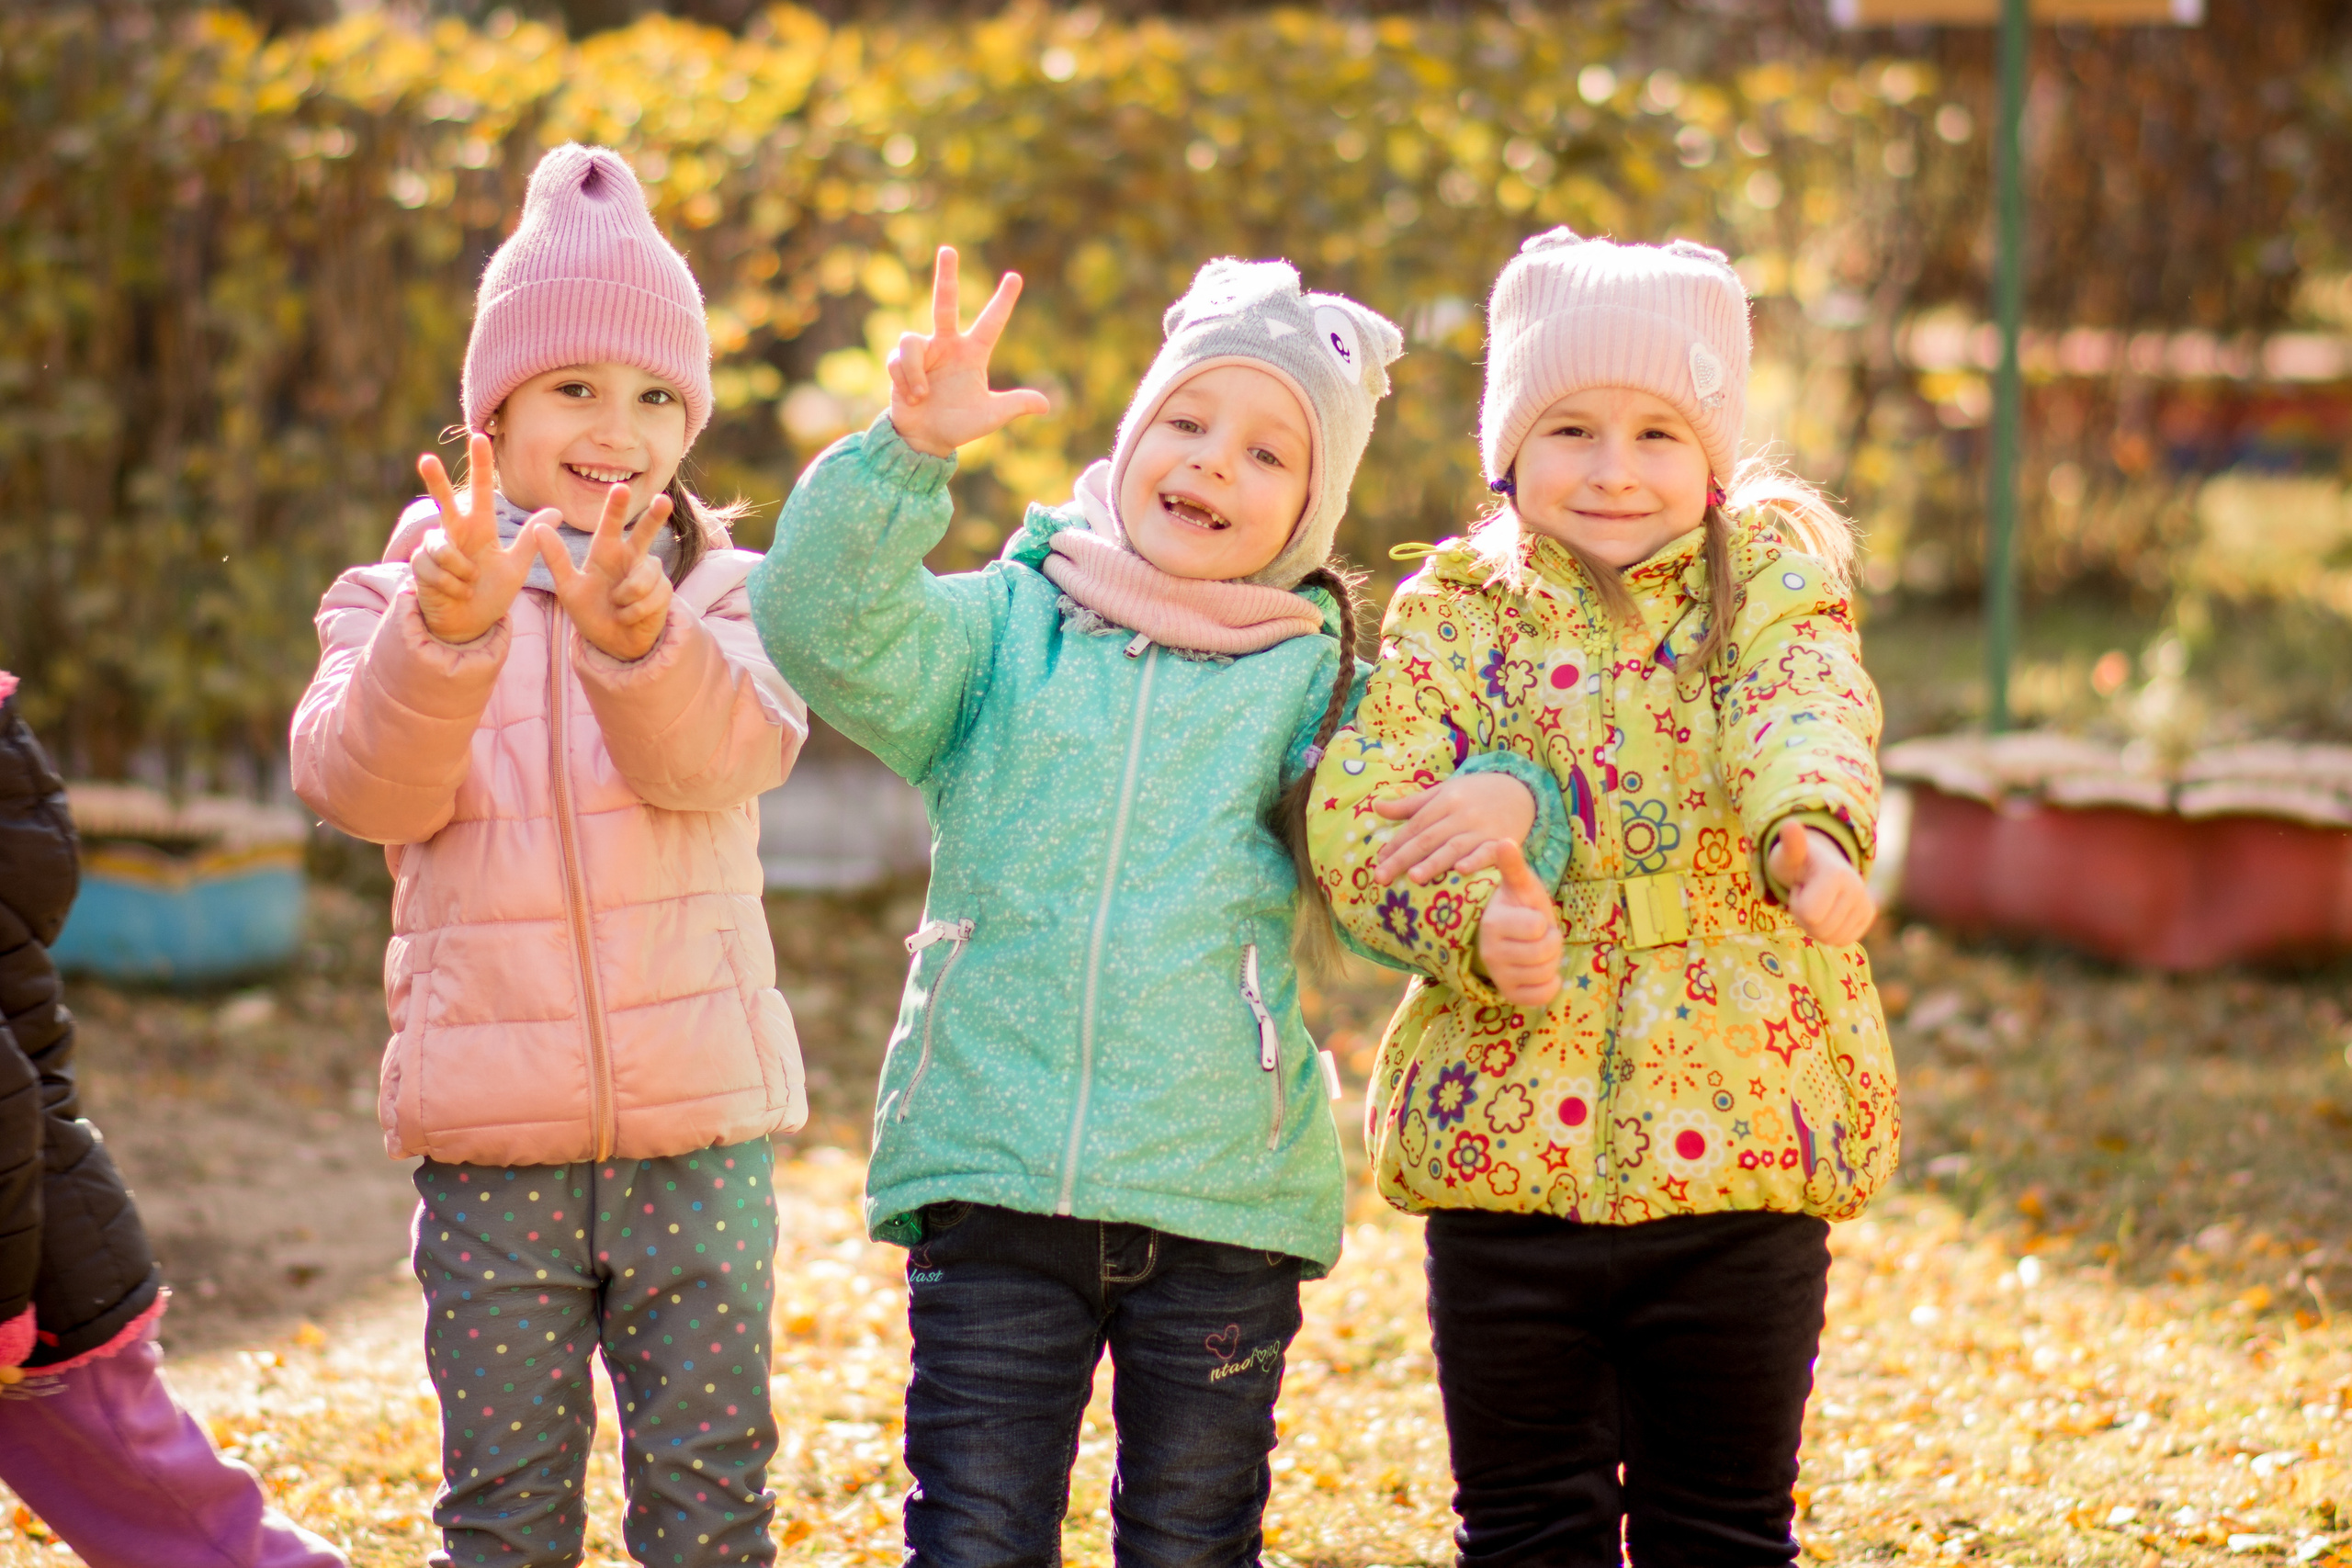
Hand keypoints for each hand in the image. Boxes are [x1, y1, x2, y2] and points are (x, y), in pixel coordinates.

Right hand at [412, 435, 547, 644]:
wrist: (470, 625)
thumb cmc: (492, 593)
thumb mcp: (516, 567)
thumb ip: (532, 540)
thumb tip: (557, 511)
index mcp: (480, 529)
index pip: (481, 492)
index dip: (481, 466)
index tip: (480, 437)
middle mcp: (455, 533)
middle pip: (444, 501)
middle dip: (436, 481)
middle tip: (427, 458)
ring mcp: (435, 549)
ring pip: (442, 548)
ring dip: (461, 572)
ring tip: (470, 585)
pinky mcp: (420, 567)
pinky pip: (435, 570)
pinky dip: (451, 585)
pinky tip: (456, 593)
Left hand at [538, 481, 673, 661]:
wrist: (612, 644)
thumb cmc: (589, 613)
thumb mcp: (568, 588)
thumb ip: (556, 558)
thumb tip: (539, 527)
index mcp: (606, 552)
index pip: (611, 524)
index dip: (615, 507)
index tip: (619, 488)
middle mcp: (630, 558)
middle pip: (645, 531)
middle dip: (655, 515)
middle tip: (662, 500)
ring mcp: (650, 574)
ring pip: (646, 573)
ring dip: (627, 595)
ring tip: (618, 607)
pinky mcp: (664, 591)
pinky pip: (653, 594)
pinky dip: (636, 610)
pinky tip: (630, 616)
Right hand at [886, 246, 1051, 456]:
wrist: (925, 440)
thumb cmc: (960, 425)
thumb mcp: (990, 416)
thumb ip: (1015, 405)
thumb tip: (1047, 405)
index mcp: (972, 353)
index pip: (991, 323)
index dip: (1003, 301)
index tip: (1015, 277)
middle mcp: (947, 345)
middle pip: (944, 303)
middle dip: (945, 276)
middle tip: (949, 249)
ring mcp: (923, 352)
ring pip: (912, 341)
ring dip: (915, 371)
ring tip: (923, 396)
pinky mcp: (901, 362)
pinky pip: (899, 361)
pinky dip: (906, 380)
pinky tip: (913, 398)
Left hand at [1373, 772, 1538, 885]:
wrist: (1521, 791)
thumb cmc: (1475, 794)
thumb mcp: (1444, 792)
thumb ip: (1412, 804)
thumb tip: (1377, 807)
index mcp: (1445, 800)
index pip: (1416, 825)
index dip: (1396, 843)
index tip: (1378, 861)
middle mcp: (1461, 814)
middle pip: (1428, 838)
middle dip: (1403, 858)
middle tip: (1381, 877)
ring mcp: (1482, 828)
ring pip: (1453, 847)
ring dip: (1433, 863)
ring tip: (1413, 877)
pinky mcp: (1501, 841)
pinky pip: (1488, 853)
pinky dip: (1475, 861)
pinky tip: (1461, 871)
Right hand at [1476, 842, 1562, 1008]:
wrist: (1508, 934)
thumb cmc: (1519, 905)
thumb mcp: (1521, 885)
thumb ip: (1514, 866)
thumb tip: (1504, 841)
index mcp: (1493, 922)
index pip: (1538, 927)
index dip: (1543, 922)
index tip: (1532, 917)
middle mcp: (1490, 951)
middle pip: (1545, 953)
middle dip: (1551, 942)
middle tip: (1540, 936)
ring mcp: (1498, 975)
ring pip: (1546, 974)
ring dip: (1551, 962)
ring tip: (1538, 950)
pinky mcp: (1508, 993)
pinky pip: (1540, 996)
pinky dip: (1549, 985)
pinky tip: (1542, 972)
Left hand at [1766, 822, 1875, 944]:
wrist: (1817, 865)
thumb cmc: (1797, 862)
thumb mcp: (1787, 854)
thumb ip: (1790, 844)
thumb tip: (1789, 824)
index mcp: (1837, 875)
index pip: (1809, 915)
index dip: (1797, 905)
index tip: (1800, 887)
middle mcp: (1858, 889)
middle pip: (1820, 930)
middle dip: (1805, 917)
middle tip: (1807, 895)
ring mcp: (1866, 904)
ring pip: (1832, 939)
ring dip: (1816, 926)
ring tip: (1816, 903)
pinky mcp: (1868, 916)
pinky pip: (1843, 941)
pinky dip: (1829, 932)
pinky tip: (1827, 912)